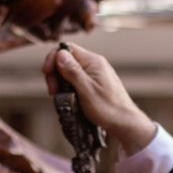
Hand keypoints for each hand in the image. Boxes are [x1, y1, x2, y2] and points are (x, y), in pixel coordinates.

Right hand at [42, 43, 157, 152]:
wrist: (124, 123)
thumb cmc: (108, 109)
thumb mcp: (86, 90)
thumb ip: (72, 71)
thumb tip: (60, 54)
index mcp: (93, 62)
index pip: (67, 48)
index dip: (53, 59)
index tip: (47, 73)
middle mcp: (94, 65)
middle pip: (66, 60)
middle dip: (55, 73)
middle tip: (53, 91)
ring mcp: (95, 75)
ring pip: (70, 72)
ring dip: (60, 82)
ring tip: (60, 96)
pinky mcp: (94, 84)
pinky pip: (76, 81)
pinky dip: (68, 88)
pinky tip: (68, 98)